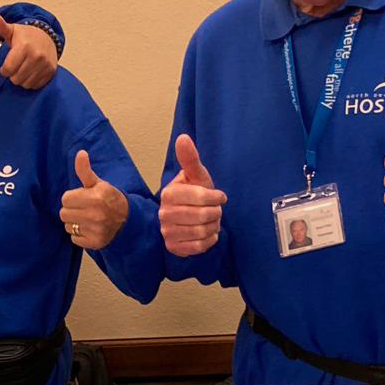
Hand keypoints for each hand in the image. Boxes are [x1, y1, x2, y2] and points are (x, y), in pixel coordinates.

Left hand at [0, 16, 57, 89]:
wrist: (47, 37)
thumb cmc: (26, 36)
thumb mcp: (13, 30)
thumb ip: (3, 27)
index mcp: (24, 46)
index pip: (8, 69)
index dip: (4, 70)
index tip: (5, 67)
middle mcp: (36, 56)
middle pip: (16, 79)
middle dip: (13, 75)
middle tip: (15, 68)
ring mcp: (45, 65)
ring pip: (26, 84)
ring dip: (22, 80)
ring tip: (22, 70)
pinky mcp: (51, 72)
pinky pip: (36, 85)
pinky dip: (31, 82)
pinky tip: (31, 73)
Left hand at [60, 150, 129, 249]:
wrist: (128, 219)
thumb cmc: (109, 198)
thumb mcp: (98, 183)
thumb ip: (85, 170)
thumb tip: (80, 153)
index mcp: (95, 197)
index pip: (65, 199)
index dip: (73, 197)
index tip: (82, 198)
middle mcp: (95, 215)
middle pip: (63, 214)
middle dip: (72, 210)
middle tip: (84, 209)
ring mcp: (95, 230)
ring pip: (68, 226)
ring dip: (75, 223)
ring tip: (87, 219)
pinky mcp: (95, 243)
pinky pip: (74, 239)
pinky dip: (80, 235)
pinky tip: (90, 229)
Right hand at [158, 134, 225, 255]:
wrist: (187, 216)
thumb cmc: (194, 193)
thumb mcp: (196, 175)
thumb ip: (190, 158)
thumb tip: (183, 137)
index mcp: (168, 193)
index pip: (200, 197)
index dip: (215, 197)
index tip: (220, 197)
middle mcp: (164, 214)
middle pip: (201, 216)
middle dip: (215, 213)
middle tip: (215, 211)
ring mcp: (167, 232)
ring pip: (201, 232)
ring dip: (213, 226)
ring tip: (211, 221)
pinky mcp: (173, 247)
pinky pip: (198, 247)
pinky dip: (209, 240)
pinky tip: (207, 233)